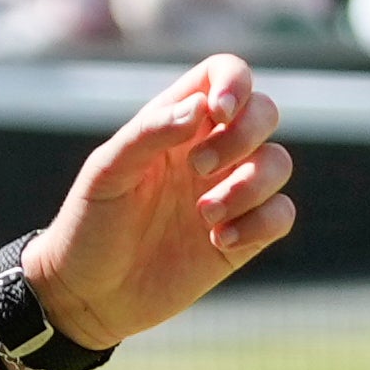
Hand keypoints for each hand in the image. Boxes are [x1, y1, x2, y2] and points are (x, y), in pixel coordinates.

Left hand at [22, 55, 295, 351]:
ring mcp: (228, 192)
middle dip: (245, 135)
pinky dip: (260, 223)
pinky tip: (219, 241)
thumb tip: (202, 108)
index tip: (218, 113)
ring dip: (250, 185)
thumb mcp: (106, 174)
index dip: (235, 82)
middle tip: (198, 168)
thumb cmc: (88, 225)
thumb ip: (149, 134)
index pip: (223, 75)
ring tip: (203, 215)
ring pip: (279, 162)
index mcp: (172, 125)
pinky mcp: (244, 234)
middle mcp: (207, 151)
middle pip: (265, 112)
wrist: (87, 294)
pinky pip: (282, 213)